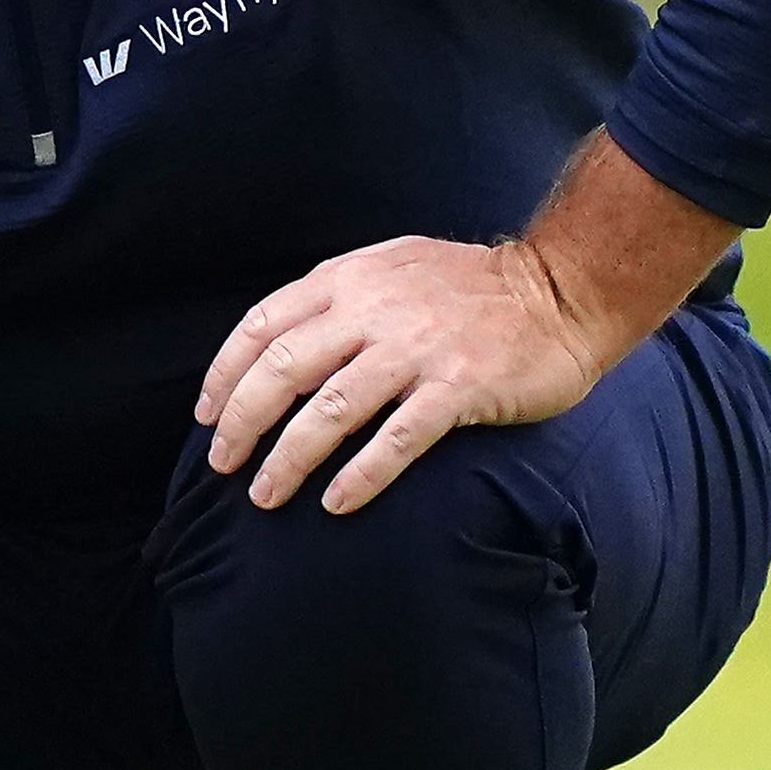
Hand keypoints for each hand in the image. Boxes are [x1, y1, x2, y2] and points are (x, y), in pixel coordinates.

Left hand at [196, 134, 744, 512]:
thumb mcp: (395, 267)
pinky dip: (360, 475)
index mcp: (352, 279)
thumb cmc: (476, 287)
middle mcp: (375, 310)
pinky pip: (396, 439)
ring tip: (267, 496)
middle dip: (240, 424)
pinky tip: (337, 502)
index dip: (223, 374)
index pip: (262, 324)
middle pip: (282, 371)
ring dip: (288, 459)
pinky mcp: (458, 388)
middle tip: (224, 466)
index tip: (206, 416)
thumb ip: (342, 297)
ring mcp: (417, 349)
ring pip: (329, 411)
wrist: (564, 289)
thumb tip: (283, 345)